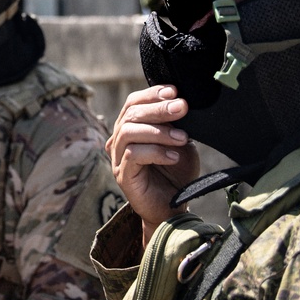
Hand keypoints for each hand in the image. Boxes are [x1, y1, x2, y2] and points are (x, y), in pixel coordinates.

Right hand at [106, 85, 199, 244]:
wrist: (174, 208)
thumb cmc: (177, 173)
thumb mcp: (181, 142)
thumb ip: (178, 124)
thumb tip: (181, 103)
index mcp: (132, 128)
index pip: (133, 103)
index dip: (152, 94)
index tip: (174, 91)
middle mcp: (120, 140)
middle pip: (131, 114)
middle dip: (159, 109)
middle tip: (182, 108)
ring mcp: (118, 158)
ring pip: (129, 132)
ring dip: (158, 131)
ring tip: (182, 138)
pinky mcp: (122, 175)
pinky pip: (133, 155)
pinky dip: (155, 152)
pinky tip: (173, 156)